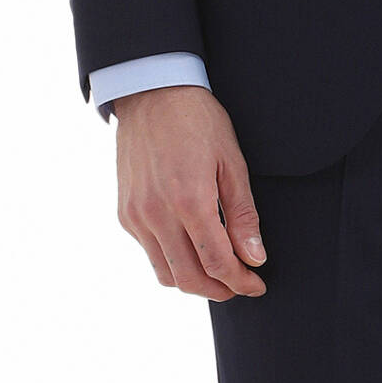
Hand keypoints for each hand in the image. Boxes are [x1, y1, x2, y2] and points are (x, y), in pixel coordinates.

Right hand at [113, 84, 268, 300]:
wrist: (152, 92)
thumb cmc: (198, 120)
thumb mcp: (232, 161)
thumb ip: (243, 214)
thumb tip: (255, 258)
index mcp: (190, 200)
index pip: (217, 262)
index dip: (241, 281)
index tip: (257, 284)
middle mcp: (157, 214)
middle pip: (189, 278)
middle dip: (219, 290)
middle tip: (240, 285)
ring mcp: (136, 216)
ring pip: (165, 273)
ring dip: (193, 282)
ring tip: (217, 274)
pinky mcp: (124, 212)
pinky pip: (149, 252)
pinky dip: (171, 260)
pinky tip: (190, 248)